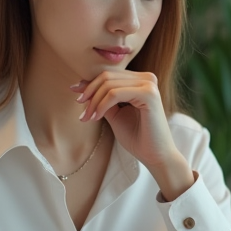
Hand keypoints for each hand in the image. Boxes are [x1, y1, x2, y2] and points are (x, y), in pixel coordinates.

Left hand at [71, 71, 193, 199]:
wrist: (155, 156)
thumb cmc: (137, 138)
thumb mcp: (115, 114)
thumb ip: (103, 99)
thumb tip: (81, 86)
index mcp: (141, 81)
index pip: (110, 75)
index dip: (90, 83)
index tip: (74, 92)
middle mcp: (147, 78)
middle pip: (107, 77)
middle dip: (89, 93)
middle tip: (82, 112)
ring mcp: (149, 84)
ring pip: (109, 85)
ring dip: (94, 102)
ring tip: (87, 118)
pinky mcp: (149, 94)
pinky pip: (115, 94)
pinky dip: (102, 105)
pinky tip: (97, 117)